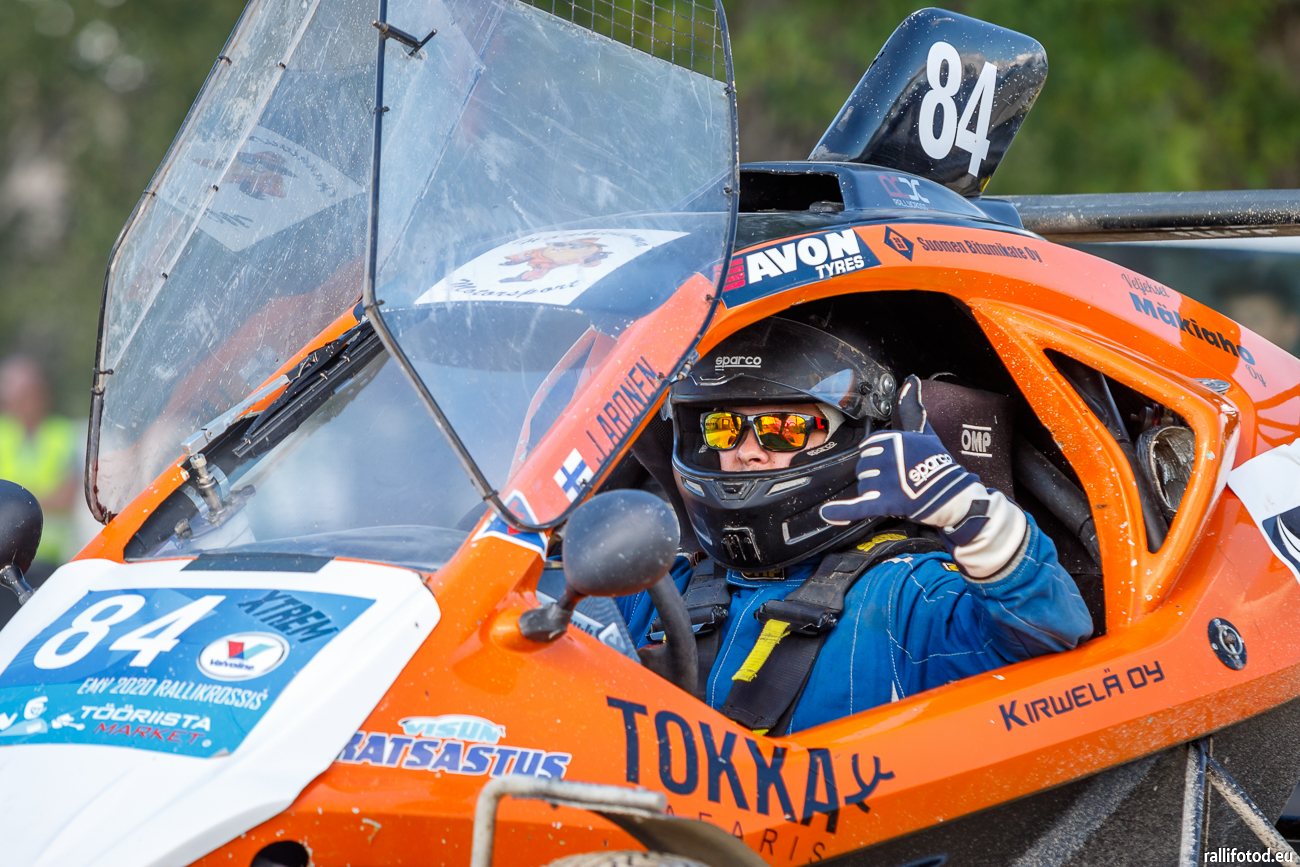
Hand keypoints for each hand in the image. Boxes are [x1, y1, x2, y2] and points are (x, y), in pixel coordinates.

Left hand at [820, 375, 983, 528]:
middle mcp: (887, 456)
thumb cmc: (937, 463)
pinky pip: (858, 506)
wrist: (953, 496)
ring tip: (896, 492)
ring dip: (875, 492)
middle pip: (863, 467)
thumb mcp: (924, 430)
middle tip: (897, 480)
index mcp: (892, 438)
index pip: (867, 448)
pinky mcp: (885, 502)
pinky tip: (828, 513)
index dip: (879, 458)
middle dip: (876, 476)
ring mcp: (885, 480)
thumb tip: (911, 380)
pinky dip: (842, 512)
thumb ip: (911, 406)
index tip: (893, 463)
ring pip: (863, 485)